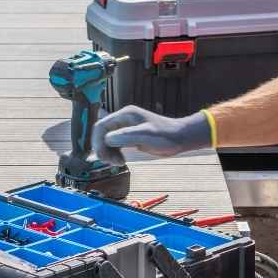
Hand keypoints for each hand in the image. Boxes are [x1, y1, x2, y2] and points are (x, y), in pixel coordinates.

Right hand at [91, 106, 211, 165]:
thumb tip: (107, 139)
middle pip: (102, 134)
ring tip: (118, 163)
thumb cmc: (166, 136)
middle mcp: (123, 120)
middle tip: (112, 163)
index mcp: (125, 115)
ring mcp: (126, 128)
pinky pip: (114, 145)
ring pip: (107, 141)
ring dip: (108, 153)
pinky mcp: (130, 137)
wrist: (180, 138)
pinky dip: (114, 154)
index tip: (103, 157)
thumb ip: (125, 136)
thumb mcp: (146, 135)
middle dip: (103, 149)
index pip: (101, 126)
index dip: (97, 142)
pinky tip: (121, 161)